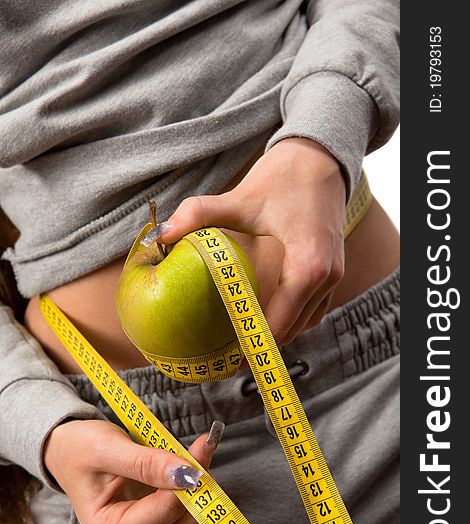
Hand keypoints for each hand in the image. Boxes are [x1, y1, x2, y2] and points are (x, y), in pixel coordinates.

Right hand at [44, 419, 221, 523]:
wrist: (70, 452)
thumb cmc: (80, 450)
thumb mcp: (108, 449)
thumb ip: (147, 464)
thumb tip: (187, 474)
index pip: (167, 511)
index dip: (189, 476)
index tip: (202, 444)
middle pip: (185, 522)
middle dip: (199, 483)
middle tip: (201, 445)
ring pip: (194, 523)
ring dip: (203, 488)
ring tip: (195, 453)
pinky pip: (191, 518)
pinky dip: (199, 494)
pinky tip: (192, 468)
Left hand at [147, 138, 345, 346]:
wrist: (321, 158)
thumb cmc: (284, 177)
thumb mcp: (240, 197)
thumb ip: (199, 215)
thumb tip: (160, 235)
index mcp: (307, 266)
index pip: (279, 322)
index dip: (255, 348)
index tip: (231, 364)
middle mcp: (327, 277)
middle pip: (293, 329)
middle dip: (264, 348)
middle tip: (232, 361)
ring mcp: (334, 275)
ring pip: (306, 322)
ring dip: (278, 336)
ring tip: (248, 347)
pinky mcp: (333, 270)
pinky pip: (314, 308)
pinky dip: (292, 320)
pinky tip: (269, 320)